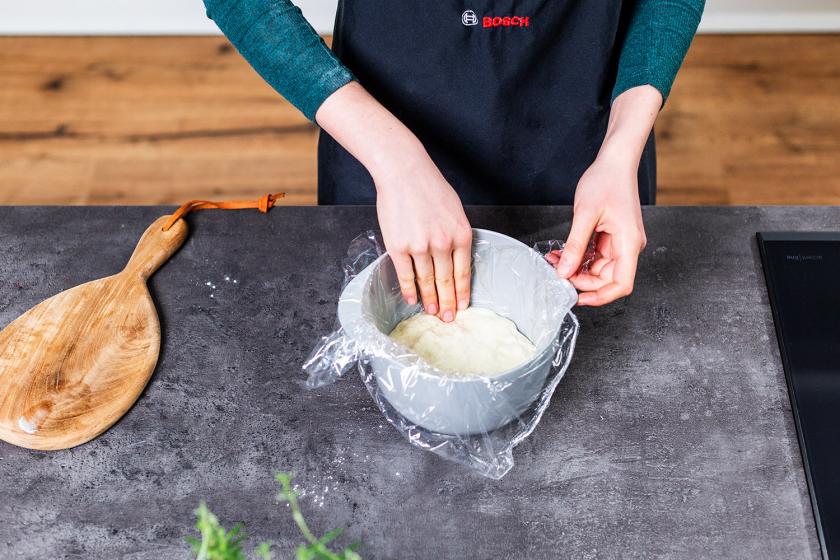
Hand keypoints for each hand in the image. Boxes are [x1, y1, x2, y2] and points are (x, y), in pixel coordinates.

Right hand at [315, 81, 471, 321]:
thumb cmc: (430, 187)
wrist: (404, 172)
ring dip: (429, 300)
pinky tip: (411, 299)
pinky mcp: (398, 246)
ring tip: (432, 313)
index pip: (463, 272)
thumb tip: (456, 260)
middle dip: (448, 303)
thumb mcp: (455, 211)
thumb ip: (457, 236)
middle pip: (446, 281)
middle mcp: (442, 244)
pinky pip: (405, 274)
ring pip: (426, 281)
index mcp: (461, 235)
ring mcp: (419, 247)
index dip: (462, 293)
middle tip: (449, 319)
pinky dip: (409, 289)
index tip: (463, 307)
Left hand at [551, 154, 645, 305]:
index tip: (579, 298)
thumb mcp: (585, 214)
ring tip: (554, 260)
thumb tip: (564, 272)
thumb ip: (576, 245)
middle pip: (607, 279)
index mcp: (629, 243)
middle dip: (581, 280)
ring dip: (576, 268)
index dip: (601, 296)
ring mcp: (620, 242)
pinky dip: (578, 257)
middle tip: (557, 273)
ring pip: (598, 269)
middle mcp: (628, 246)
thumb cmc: (606, 181)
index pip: (622, 283)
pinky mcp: (611, 238)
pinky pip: (594, 256)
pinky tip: (561, 253)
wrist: (614, 162)